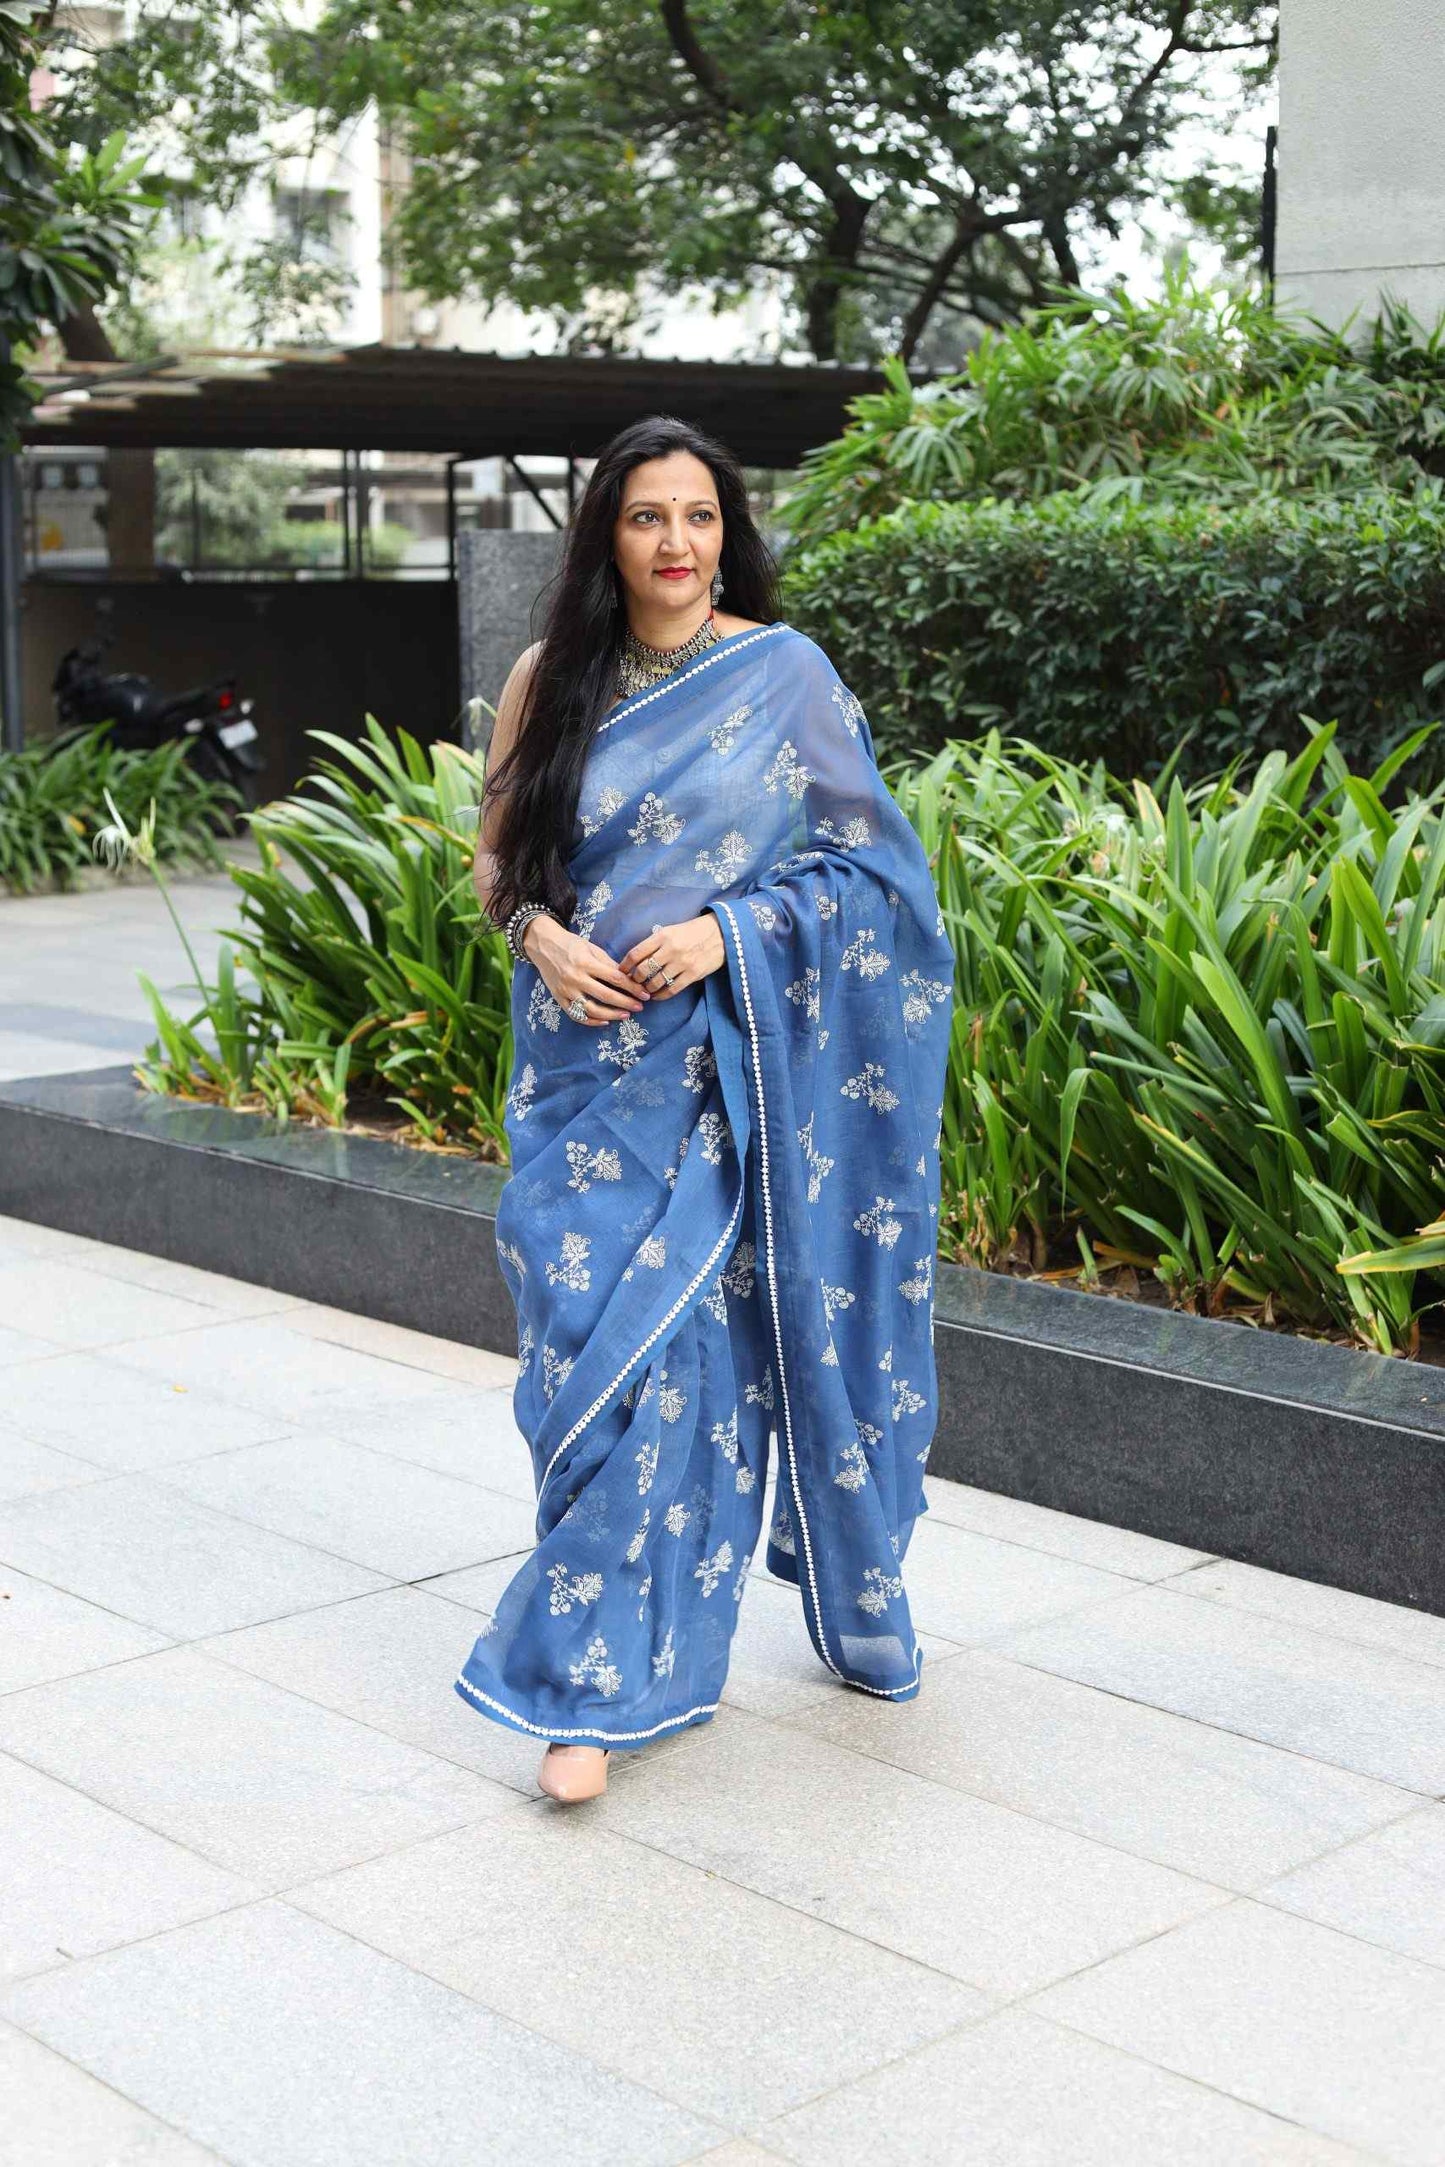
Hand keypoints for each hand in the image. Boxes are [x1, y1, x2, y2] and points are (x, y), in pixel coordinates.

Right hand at [523, 914, 648, 1024]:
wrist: (543, 946)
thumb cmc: (571, 945)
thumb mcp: (592, 948)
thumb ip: (609, 964)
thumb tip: (629, 978)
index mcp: (586, 962)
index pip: (615, 978)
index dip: (632, 988)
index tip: (644, 994)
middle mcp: (575, 978)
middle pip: (606, 995)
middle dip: (626, 1003)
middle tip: (640, 1007)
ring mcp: (566, 990)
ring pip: (592, 1009)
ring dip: (611, 1015)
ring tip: (625, 1015)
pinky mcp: (559, 999)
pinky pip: (577, 1015)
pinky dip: (592, 1021)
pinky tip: (605, 1021)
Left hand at [619, 912, 725, 999]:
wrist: (721, 934)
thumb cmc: (693, 932)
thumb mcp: (671, 930)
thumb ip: (655, 943)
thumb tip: (637, 960)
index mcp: (662, 936)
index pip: (636, 953)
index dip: (625, 965)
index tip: (621, 971)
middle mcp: (671, 949)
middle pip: (643, 970)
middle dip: (634, 979)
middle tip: (633, 983)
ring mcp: (682, 963)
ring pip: (655, 982)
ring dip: (647, 989)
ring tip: (645, 990)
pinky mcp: (693, 974)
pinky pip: (672, 990)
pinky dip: (661, 996)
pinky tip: (657, 996)